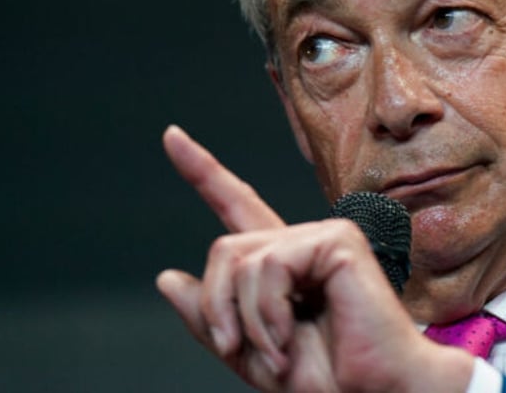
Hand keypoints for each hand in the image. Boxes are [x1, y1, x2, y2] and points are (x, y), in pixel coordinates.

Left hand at [156, 125, 473, 392]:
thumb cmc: (327, 380)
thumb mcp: (249, 350)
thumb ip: (210, 315)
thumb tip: (166, 278)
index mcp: (282, 264)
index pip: (237, 206)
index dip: (203, 172)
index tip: (172, 137)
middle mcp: (300, 242)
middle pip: (224, 250)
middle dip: (218, 306)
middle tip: (238, 347)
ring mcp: (322, 236)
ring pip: (241, 259)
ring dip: (246, 319)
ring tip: (277, 350)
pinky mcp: (338, 240)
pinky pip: (270, 265)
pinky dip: (267, 310)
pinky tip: (290, 333)